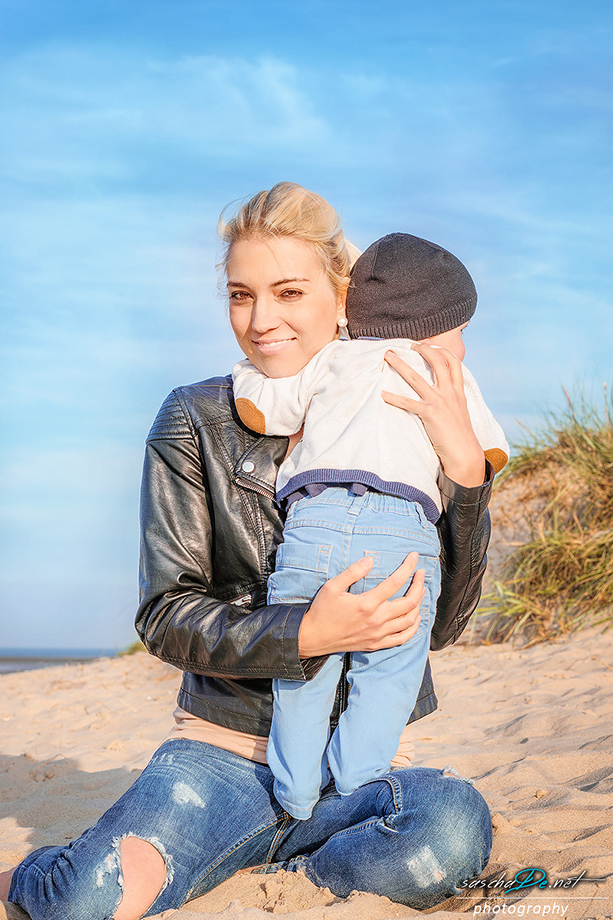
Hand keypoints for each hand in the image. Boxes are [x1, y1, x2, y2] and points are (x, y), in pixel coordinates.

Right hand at [298, 552, 424, 657]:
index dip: (408, 567)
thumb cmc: (322, 610)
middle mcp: (377, 620)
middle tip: (421, 573)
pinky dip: (413, 627)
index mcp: (367, 604)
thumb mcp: (332, 586)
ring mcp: (379, 634)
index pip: (395, 582)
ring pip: (410, 620)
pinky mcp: (377, 644)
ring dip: (419, 604)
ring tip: (420, 591)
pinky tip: (415, 617)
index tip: (414, 556)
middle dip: (419, 584)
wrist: (313, 638)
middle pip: (410, 602)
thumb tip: (370, 559)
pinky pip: (403, 638)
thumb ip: (352, 572)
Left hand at [382, 343, 484, 486]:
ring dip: (399, 364)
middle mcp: (449, 392)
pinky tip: (383, 394)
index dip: (442, 350)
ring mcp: (439, 401)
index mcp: (457, 391)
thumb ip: (452, 400)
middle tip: (408, 345)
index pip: (454, 362)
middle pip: (436, 361)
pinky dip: (393, 397)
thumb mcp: (460, 412)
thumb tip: (444, 395)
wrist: (464, 453)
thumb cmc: (460, 436)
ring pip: (415, 377)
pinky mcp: (429, 413)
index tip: (430, 345)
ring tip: (388, 356)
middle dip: (422, 349)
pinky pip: (407, 402)